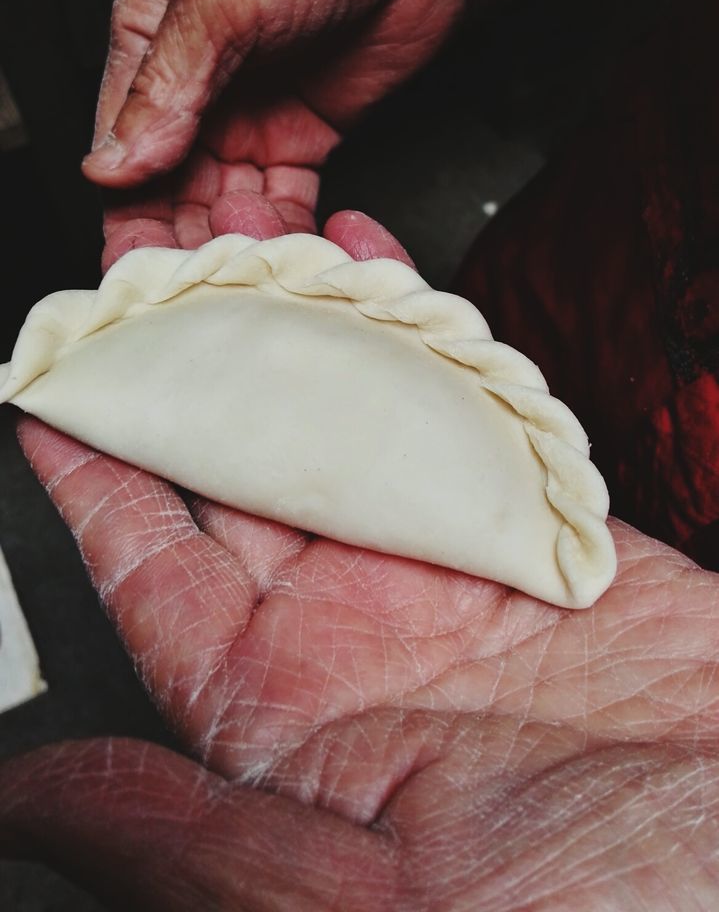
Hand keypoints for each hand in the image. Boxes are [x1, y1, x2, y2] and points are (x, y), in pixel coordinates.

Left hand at [2, 214, 717, 910]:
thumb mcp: (365, 908)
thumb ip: (195, 836)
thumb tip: (32, 794)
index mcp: (288, 717)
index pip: (151, 572)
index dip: (96, 473)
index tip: (51, 383)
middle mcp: (356, 632)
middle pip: (240, 468)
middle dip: (190, 364)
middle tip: (150, 266)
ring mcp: (448, 567)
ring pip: (344, 419)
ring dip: (297, 327)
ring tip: (251, 237)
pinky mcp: (538, 525)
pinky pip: (459, 408)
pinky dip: (415, 331)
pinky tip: (372, 267)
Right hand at [82, 0, 528, 257]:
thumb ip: (167, 83)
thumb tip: (113, 164)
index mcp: (150, 33)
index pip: (120, 138)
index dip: (127, 204)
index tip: (141, 258)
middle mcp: (194, 80)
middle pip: (166, 182)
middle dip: (176, 237)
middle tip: (192, 286)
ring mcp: (248, 112)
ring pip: (221, 200)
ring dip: (231, 240)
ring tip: (247, 269)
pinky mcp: (303, 137)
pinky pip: (280, 201)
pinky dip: (282, 231)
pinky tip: (286, 254)